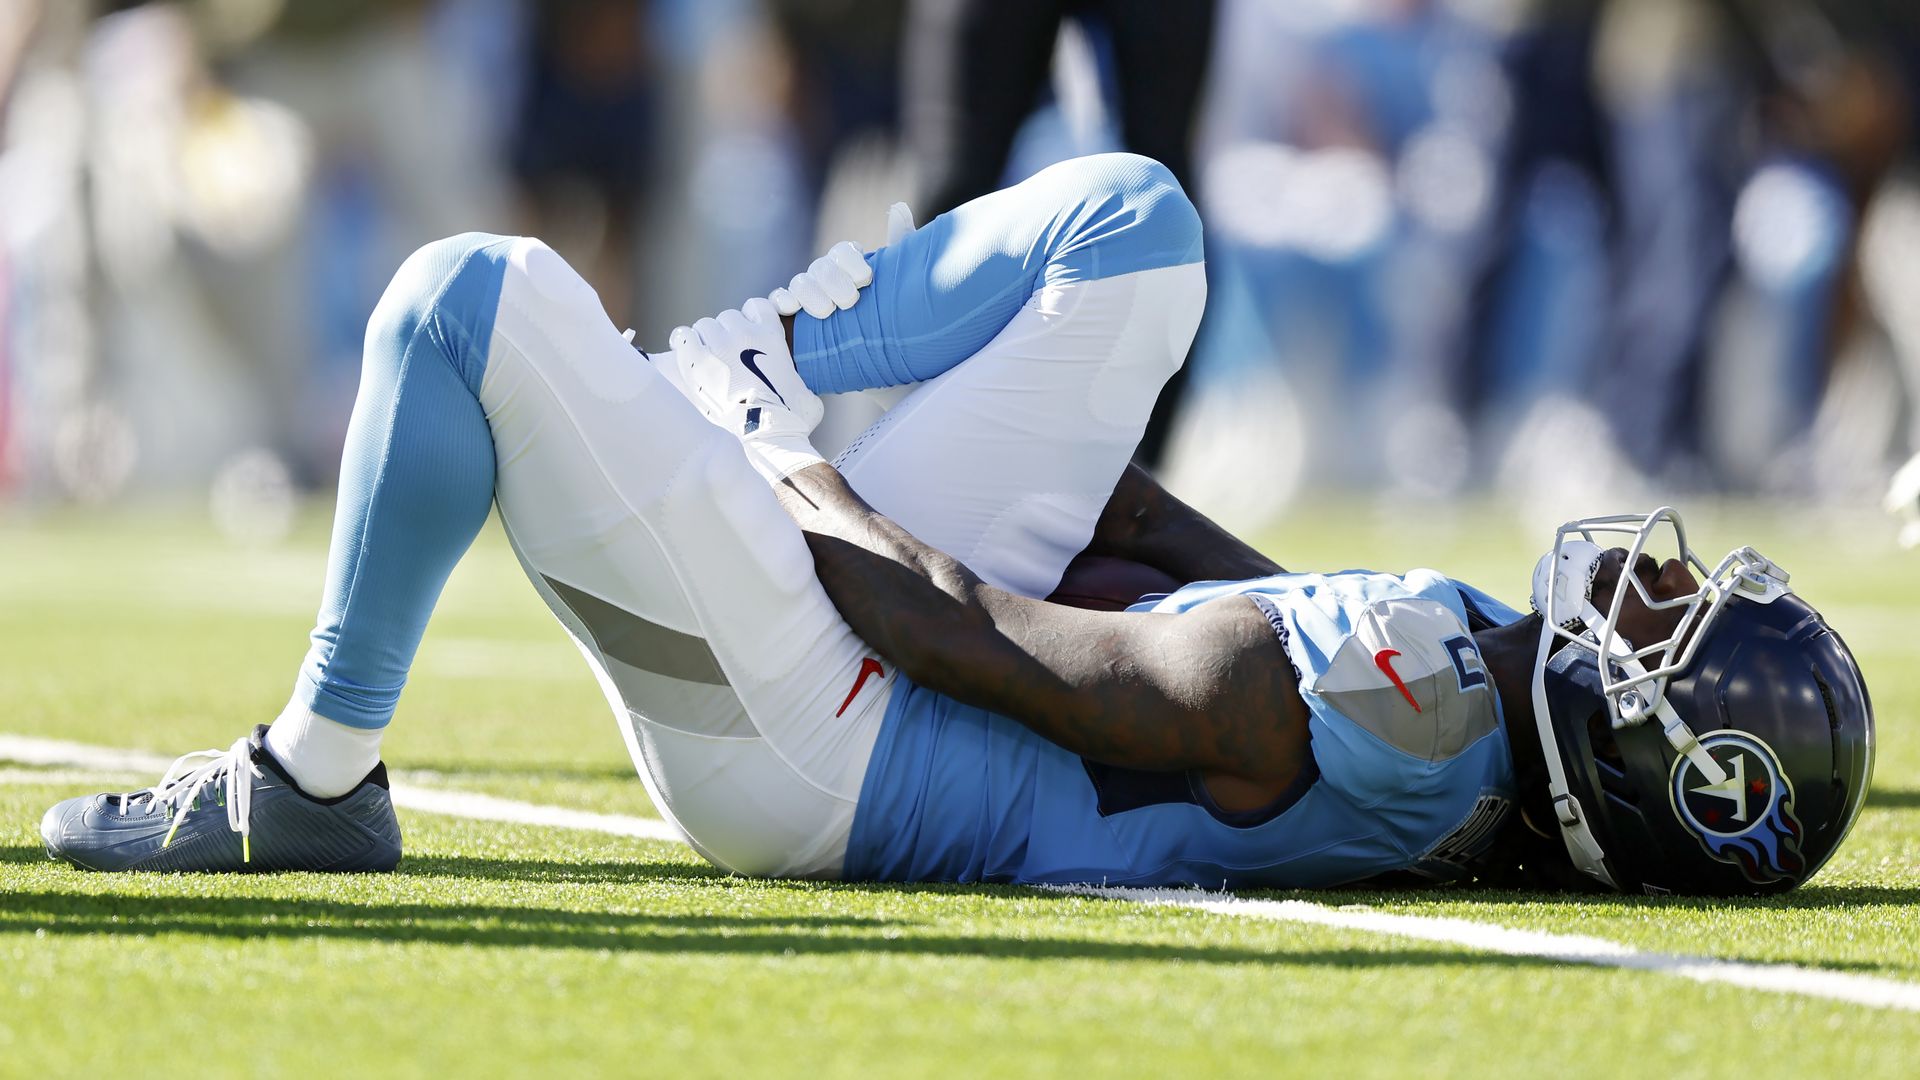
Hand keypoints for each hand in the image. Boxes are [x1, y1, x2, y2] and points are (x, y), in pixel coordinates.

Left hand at [669, 297, 825, 483]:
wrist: (768, 434)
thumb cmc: (792, 418)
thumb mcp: (808, 391)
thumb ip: (798, 379)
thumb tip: (798, 386)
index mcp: (771, 335)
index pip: (756, 305)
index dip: (750, 318)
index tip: (748, 333)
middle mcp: (744, 334)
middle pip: (727, 317)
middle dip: (727, 334)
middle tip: (728, 357)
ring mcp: (719, 345)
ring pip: (705, 325)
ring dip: (706, 340)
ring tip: (707, 360)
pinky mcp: (697, 361)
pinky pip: (683, 336)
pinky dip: (684, 344)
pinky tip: (687, 357)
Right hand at [765, 202, 914, 317]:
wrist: (871, 344)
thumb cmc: (882, 308)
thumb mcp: (895, 277)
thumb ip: (898, 241)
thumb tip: (898, 207)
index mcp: (848, 263)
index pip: (843, 251)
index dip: (851, 261)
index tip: (865, 278)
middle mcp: (824, 274)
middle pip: (821, 268)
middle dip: (834, 282)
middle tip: (849, 300)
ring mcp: (804, 291)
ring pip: (800, 283)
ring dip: (812, 295)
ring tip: (827, 311)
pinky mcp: (788, 310)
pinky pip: (778, 299)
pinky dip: (783, 301)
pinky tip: (792, 308)